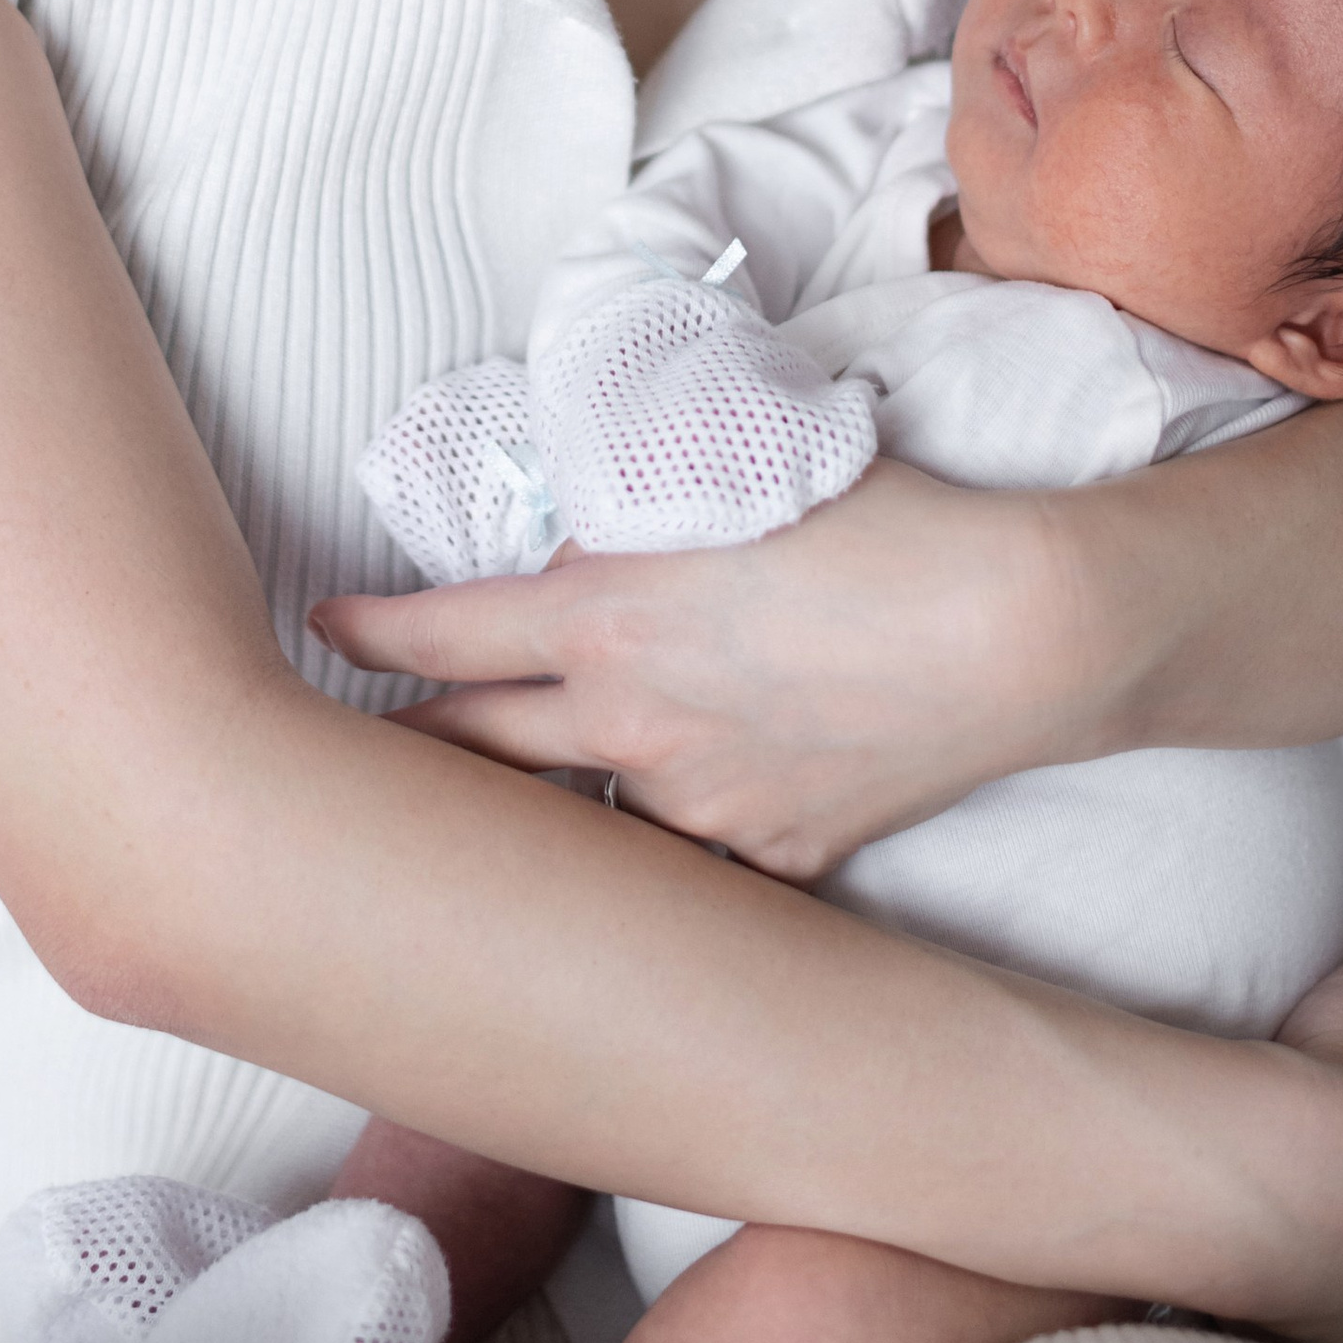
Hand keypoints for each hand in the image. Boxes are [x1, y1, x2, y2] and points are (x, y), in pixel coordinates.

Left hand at [312, 463, 1108, 880]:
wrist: (1017, 631)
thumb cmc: (887, 526)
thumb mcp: (735, 481)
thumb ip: (634, 520)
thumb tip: (581, 550)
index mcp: (606, 624)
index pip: (441, 637)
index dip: (368, 633)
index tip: (324, 630)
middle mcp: (631, 732)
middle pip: (476, 755)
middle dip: (413, 750)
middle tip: (369, 748)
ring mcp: (700, 812)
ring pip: (587, 812)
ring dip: (555, 797)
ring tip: (516, 802)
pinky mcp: (774, 860)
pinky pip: (695, 854)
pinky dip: (678, 832)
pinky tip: (683, 819)